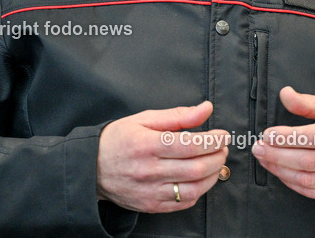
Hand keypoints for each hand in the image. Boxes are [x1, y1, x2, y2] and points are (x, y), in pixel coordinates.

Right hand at [97, 101, 229, 212]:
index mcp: (147, 144)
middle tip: (222, 148)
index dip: (213, 140)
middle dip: (218, 157)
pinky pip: (183, 203)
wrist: (90, 168)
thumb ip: (178, 115)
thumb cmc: (117, 140)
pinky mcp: (151, 205)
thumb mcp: (144, 119)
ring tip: (216, 163)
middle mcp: (149, 170)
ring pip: (194, 188)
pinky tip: (201, 179)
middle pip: (196, 167)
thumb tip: (206, 109)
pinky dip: (199, 192)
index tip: (223, 135)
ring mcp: (151, 190)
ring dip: (213, 175)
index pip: (191, 144)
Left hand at [252, 86, 314, 202]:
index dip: (286, 137)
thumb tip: (285, 94)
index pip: (313, 137)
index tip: (267, 135)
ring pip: (307, 179)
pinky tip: (281, 172)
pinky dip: (292, 183)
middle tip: (258, 148)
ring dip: (280, 170)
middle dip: (277, 155)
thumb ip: (308, 103)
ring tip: (265, 159)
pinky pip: (313, 192)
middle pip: (307, 160)